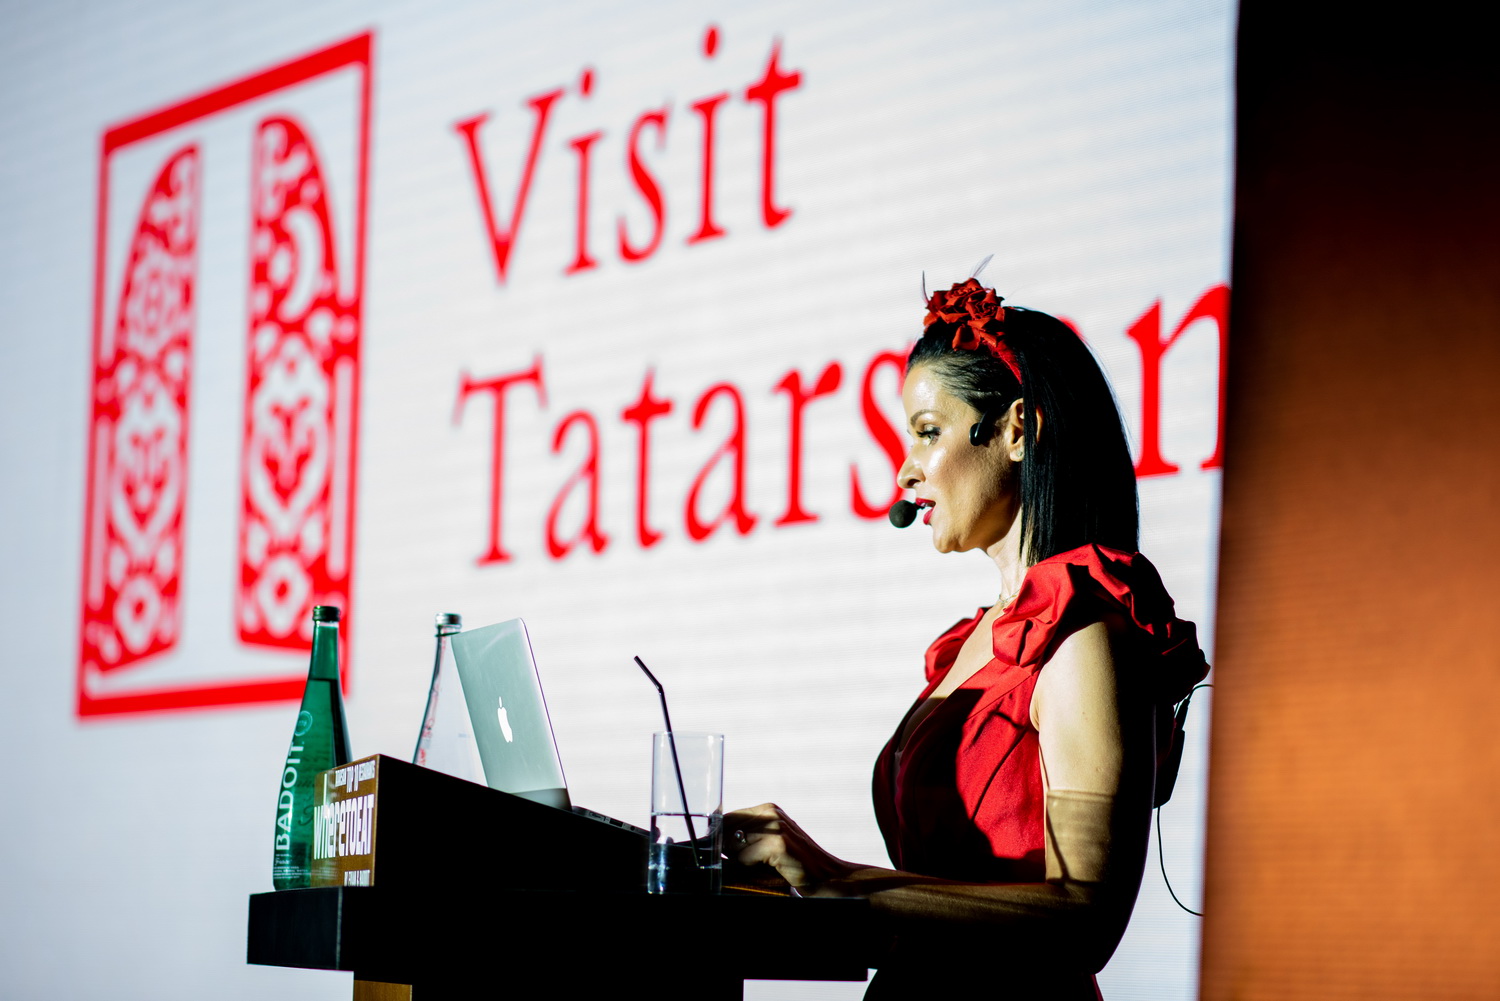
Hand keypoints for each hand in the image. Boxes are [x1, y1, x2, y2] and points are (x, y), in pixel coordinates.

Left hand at [722, 803, 852, 894]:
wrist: (833, 879)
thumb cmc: (798, 868)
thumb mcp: (771, 846)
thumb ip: (746, 840)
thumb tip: (714, 845)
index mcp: (768, 809)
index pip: (726, 819)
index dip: (719, 838)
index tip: (718, 852)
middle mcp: (771, 813)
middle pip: (726, 829)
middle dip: (726, 850)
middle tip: (744, 863)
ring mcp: (776, 827)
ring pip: (732, 844)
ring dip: (738, 861)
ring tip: (761, 868)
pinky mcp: (779, 845)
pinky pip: (743, 858)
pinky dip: (748, 869)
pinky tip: (769, 871)